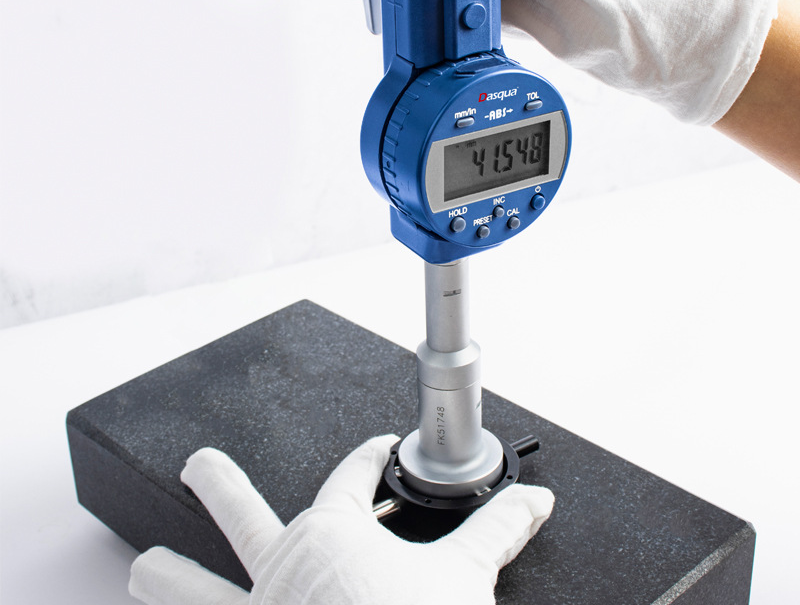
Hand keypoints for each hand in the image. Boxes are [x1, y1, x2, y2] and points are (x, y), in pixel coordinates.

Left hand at [128, 435, 554, 604]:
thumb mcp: (464, 577)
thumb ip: (497, 531)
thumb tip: (535, 501)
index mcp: (334, 534)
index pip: (353, 476)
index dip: (369, 457)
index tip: (377, 446)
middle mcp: (284, 570)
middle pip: (248, 515)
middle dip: (221, 486)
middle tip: (199, 466)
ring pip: (202, 590)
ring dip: (172, 579)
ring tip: (141, 568)